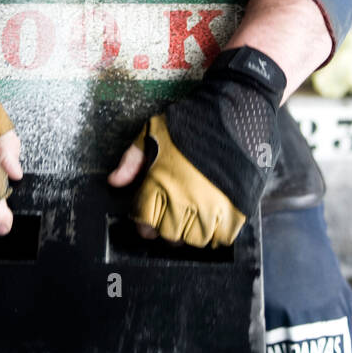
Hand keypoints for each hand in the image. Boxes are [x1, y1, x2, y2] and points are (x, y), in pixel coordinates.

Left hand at [107, 47, 284, 247]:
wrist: (237, 111)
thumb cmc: (192, 120)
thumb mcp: (152, 132)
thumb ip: (131, 159)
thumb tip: (114, 181)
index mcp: (160, 182)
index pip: (144, 222)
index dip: (144, 222)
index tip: (149, 217)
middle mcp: (184, 200)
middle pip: (169, 235)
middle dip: (167, 228)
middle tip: (173, 214)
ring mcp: (212, 207)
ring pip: (195, 241)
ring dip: (192, 233)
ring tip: (193, 217)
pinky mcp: (237, 209)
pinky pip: (222, 239)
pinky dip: (216, 234)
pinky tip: (213, 220)